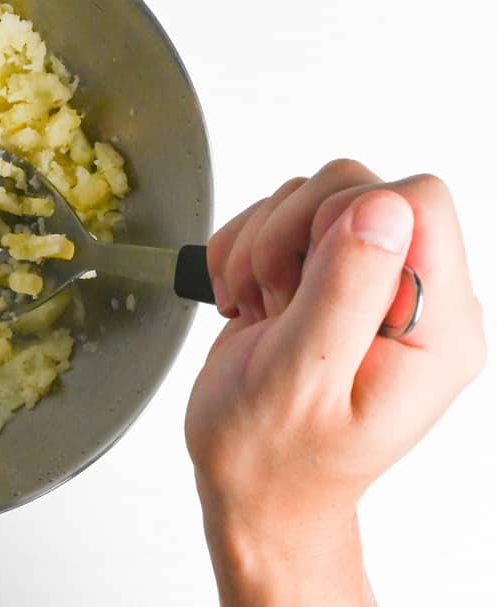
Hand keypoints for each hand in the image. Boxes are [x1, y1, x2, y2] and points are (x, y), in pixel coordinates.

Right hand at [185, 160, 485, 605]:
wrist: (254, 487)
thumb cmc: (275, 458)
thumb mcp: (303, 383)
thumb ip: (345, 293)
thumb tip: (380, 207)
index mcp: (434, 327)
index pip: (416, 203)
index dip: (345, 221)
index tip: (305, 280)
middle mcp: (411, 298)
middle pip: (356, 188)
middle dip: (289, 234)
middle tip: (272, 300)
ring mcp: (365, 285)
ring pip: (311, 197)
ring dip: (260, 246)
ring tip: (257, 310)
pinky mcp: (323, 277)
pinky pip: (278, 219)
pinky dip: (242, 250)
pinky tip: (243, 301)